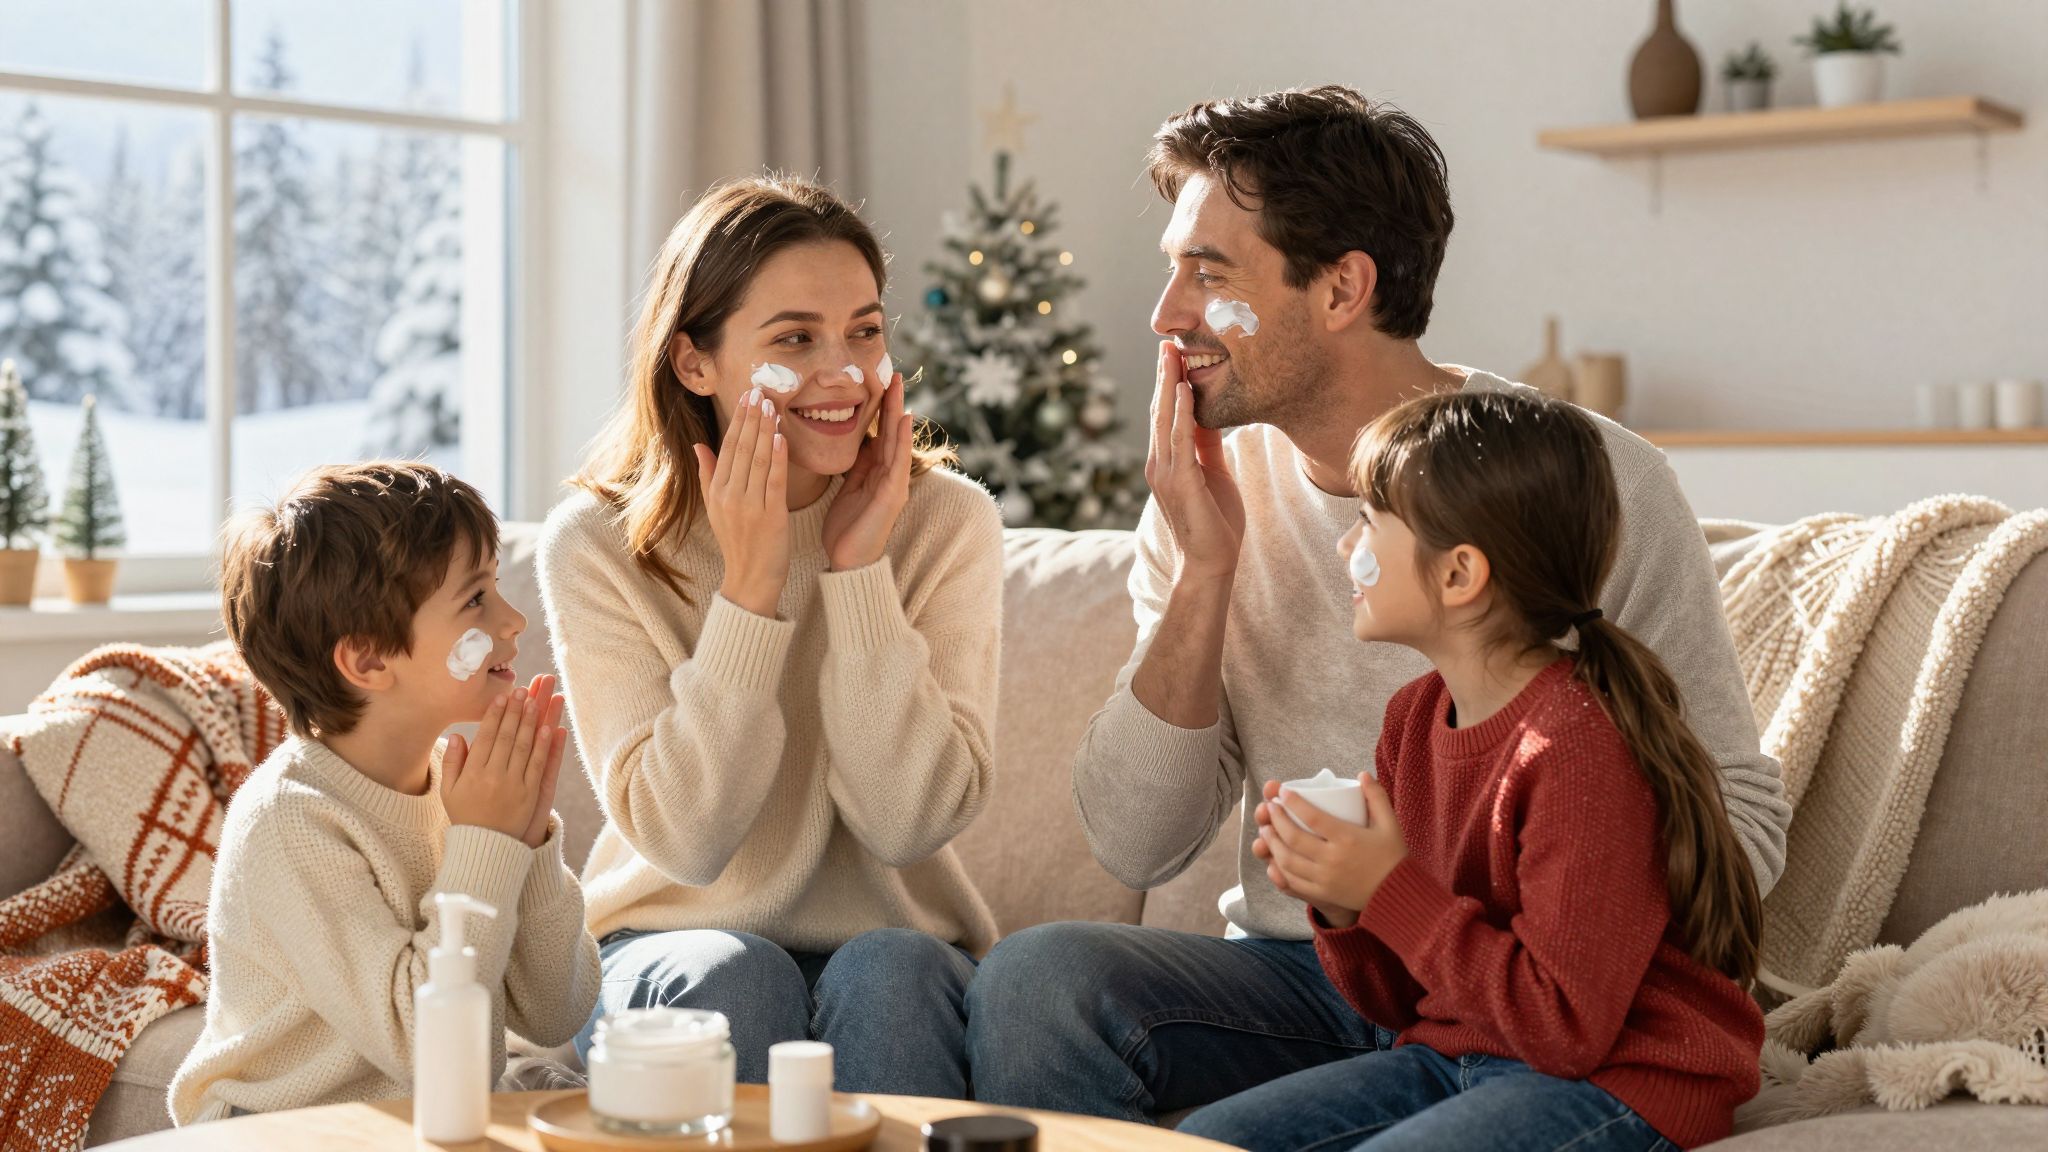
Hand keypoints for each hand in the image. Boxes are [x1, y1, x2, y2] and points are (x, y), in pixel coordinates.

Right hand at [443, 674, 566, 846]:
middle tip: (523, 690)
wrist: (485, 847)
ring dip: (531, 721)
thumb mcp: (449, 791)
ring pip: (524, 746)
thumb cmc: (466, 816)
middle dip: (515, 711)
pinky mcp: (530, 795)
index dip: (495, 715)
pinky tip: (549, 727)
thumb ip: (452, 762)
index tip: (502, 697)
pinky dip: (544, 745)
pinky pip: (538, 765)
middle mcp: (493, 776)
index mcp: (473, 773)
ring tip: (536, 701)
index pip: (487, 737)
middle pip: (507, 736)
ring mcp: (514, 785)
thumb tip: (458, 735)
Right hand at [693, 389, 789, 616]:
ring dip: (765, 430)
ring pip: (758, 460)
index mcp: (717, 491)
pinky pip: (774, 481)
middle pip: (742, 448)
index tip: (747, 396)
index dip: (738, 420)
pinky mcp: (771, 516)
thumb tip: (698, 446)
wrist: (750, 580)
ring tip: (772, 405)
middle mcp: (729, 496)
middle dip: (752, 417)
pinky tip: (782, 437)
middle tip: (761, 390)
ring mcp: (749, 506)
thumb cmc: (737, 543)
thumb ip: (708, 475)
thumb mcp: (715, 509)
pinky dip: (778, 457)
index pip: (728, 447)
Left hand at [823, 372, 912, 571]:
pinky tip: (903, 420)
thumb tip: (848, 441)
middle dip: (892, 402)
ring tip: (899, 386)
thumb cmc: (846, 528)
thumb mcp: (846, 487)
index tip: (877, 380)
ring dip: (898, 412)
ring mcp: (893, 483)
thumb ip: (852, 465)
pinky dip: (901, 440)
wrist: (848, 561)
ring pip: (896, 440)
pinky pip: (897, 462)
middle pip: (890, 431)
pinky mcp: (892, 495)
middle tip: (894, 373)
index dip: (878, 408)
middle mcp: (889, 474)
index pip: (878, 433)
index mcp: (874, 471)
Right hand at [1145, 342, 1243, 581]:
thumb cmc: (1215, 524)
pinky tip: (1182, 390)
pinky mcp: (1180, 483)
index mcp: (1167, 463)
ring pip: (1164, 419)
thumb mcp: (1213, 475)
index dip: (1168, 385)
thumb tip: (1206, 416)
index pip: (1165, 416)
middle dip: (1163, 376)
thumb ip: (1206, 447)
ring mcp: (1166, 473)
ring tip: (1173, 354)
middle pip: (1159, 411)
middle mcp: (1160, 464)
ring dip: (1168, 385)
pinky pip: (1179, 440)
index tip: (1174, 355)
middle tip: (1167, 342)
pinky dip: (1179, 413)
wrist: (1210, 564)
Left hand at [1252, 775, 1405, 928]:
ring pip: (1288, 860)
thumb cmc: (1393, 855)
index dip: (1293, 802)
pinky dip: (1278, 869)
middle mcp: (1333, 859)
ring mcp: (1325, 879)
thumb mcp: (1390, 823)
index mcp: (1347, 838)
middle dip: (1276, 820)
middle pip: (1293, 837)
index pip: (1312, 816)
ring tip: (1266, 830)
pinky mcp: (1322, 894)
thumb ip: (1377, 796)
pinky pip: (1293, 882)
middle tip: (1269, 808)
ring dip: (1272, 843)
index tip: (1281, 792)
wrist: (1399, 894)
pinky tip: (1274, 858)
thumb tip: (1362, 774)